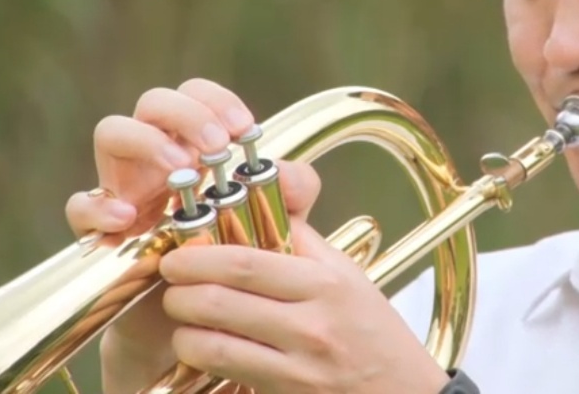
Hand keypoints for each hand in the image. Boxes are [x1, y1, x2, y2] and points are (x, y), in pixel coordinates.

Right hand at [62, 79, 321, 390]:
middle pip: (153, 102)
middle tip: (215, 148)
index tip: (244, 130)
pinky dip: (99, 207)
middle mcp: (155, 158)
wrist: (198, 326)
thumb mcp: (272, 229)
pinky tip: (129, 220)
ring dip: (146, 142)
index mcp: (195, 147)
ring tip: (178, 171)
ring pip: (111, 132)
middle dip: (185, 115)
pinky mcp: (101, 231)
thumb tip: (291, 173)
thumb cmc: (233, 264)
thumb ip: (290, 198)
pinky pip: (81, 206)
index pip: (195, 95)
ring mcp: (123, 187)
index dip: (216, 100)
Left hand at [160, 222, 451, 393]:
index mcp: (326, 281)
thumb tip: (260, 202)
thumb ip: (301, 242)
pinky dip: (200, 353)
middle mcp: (313, 320)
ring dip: (183, 326)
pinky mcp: (288, 391)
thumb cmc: (375, 334)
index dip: (199, 254)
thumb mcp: (347, 276)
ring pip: (213, 338)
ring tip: (182, 316)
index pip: (246, 259)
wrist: (407, 393)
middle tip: (171, 282)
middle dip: (179, 288)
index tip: (180, 252)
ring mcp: (300, 361)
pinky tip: (199, 346)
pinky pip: (226, 368)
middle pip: (220, 297)